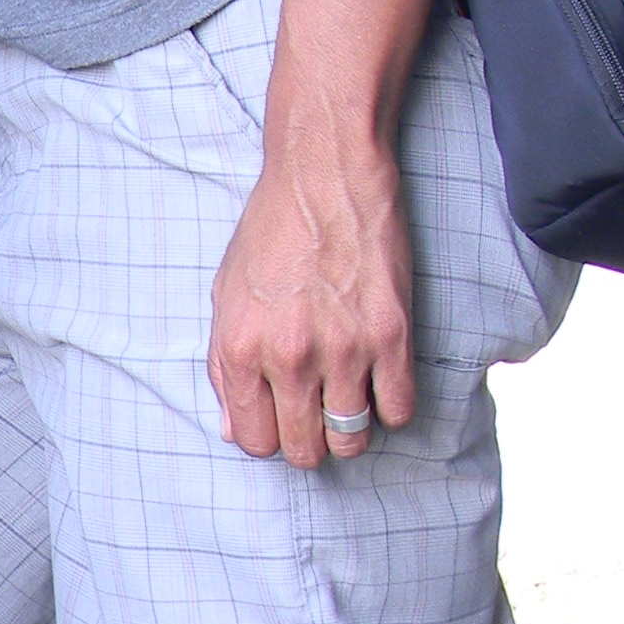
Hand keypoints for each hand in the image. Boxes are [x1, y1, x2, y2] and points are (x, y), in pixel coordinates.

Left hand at [208, 136, 415, 464]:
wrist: (324, 173)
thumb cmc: (271, 229)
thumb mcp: (227, 293)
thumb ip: (225, 365)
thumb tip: (232, 430)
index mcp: (241, 347)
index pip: (253, 440)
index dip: (267, 434)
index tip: (279, 416)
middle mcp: (290, 357)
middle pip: (305, 450)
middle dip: (309, 437)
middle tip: (315, 406)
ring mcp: (344, 349)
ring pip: (353, 440)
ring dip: (350, 425)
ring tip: (346, 391)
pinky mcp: (392, 336)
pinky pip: (399, 411)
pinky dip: (390, 404)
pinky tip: (378, 375)